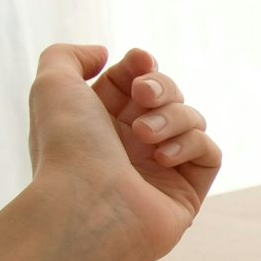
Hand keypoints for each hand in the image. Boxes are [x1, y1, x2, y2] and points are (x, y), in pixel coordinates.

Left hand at [27, 44, 222, 260]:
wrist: (88, 205)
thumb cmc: (66, 148)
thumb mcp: (52, 85)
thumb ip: (68, 55)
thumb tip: (103, 54)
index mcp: (97, 122)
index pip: (132, 80)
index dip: (139, 66)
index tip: (139, 63)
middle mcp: (129, 145)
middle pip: (167, 95)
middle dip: (161, 87)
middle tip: (143, 97)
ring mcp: (160, 169)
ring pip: (191, 118)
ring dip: (171, 117)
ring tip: (145, 136)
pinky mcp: (188, 191)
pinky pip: (208, 151)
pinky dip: (190, 146)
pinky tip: (162, 159)